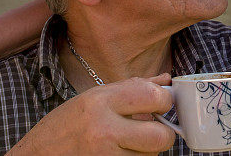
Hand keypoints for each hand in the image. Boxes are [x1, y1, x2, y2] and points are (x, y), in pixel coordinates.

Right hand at [9, 74, 174, 154]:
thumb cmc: (65, 125)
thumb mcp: (94, 97)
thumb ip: (132, 88)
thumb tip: (165, 81)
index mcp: (102, 102)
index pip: (154, 97)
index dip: (165, 101)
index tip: (161, 105)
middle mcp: (104, 130)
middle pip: (160, 137)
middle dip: (163, 135)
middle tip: (153, 132)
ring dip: (146, 151)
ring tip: (127, 144)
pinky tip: (119, 153)